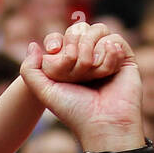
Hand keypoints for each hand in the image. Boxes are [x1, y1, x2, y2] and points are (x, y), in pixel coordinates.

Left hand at [21, 25, 142, 148]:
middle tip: (77, 70)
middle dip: (74, 46)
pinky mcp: (125, 57)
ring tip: (92, 69)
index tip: (53, 50)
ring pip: (97, 30)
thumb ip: (29, 69)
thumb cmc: (74, 110)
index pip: (61, 36)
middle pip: (78, 29)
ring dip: (90, 49)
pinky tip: (107, 70)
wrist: (103, 123)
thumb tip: (34, 45)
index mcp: (69, 64)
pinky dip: (108, 53)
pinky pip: (114, 39)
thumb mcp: (43, 92)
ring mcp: (106, 56)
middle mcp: (88, 57)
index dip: (55, 39)